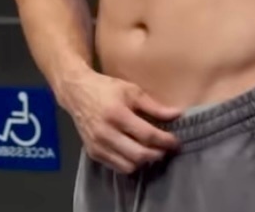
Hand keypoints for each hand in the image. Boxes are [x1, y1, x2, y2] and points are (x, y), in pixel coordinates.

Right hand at [61, 69, 181, 173]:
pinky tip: (137, 154)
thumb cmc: (107, 89)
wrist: (77, 93)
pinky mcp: (93, 153)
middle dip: (157, 154)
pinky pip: (116, 167)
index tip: (176, 142)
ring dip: (144, 161)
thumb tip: (177, 115)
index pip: (146, 135)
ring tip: (154, 151)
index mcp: (117, 114)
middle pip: (138, 154)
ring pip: (128, 165)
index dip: (164, 140)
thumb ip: (154, 106)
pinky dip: (130, 163)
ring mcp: (98, 145)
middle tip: (167, 149)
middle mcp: (106, 133)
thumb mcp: (132, 91)